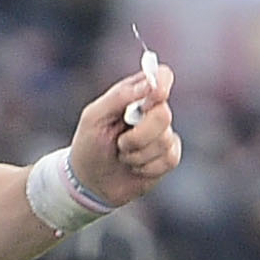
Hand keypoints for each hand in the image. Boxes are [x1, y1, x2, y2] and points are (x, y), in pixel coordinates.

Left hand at [66, 56, 181, 205]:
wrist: (90, 182)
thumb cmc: (89, 145)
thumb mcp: (94, 117)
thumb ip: (119, 97)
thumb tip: (149, 83)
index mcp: (135, 94)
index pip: (161, 76)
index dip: (162, 83)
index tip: (155, 96)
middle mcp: (152, 111)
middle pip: (164, 114)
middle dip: (139, 135)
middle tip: (120, 142)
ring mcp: (162, 134)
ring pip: (165, 140)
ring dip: (137, 154)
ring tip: (122, 155)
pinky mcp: (168, 156)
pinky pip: (169, 159)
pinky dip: (147, 167)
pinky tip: (134, 167)